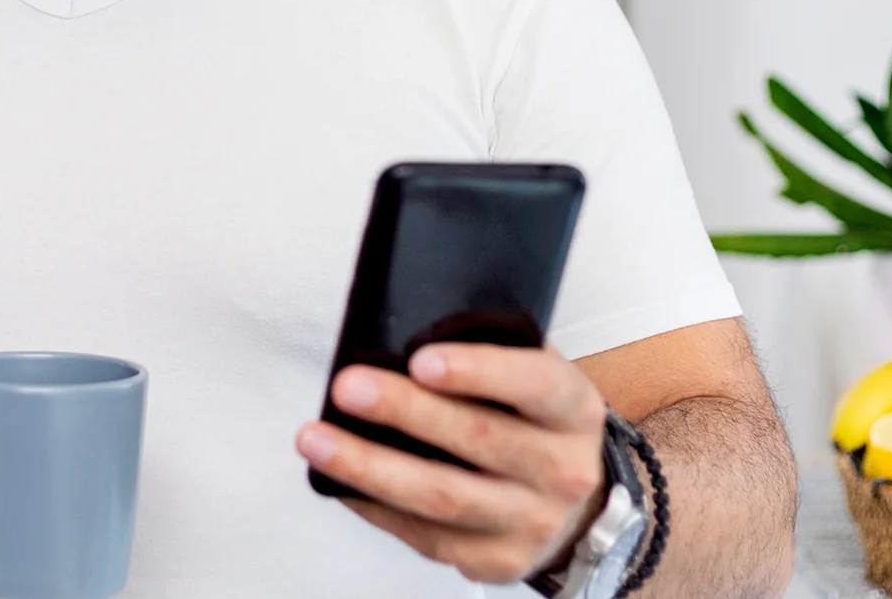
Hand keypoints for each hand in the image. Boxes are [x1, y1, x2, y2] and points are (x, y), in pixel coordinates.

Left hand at [295, 343, 609, 585]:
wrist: (577, 507)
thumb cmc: (535, 423)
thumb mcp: (537, 377)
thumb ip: (490, 351)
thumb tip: (403, 331)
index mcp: (572, 411)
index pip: (533, 385)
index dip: (478, 371)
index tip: (420, 360)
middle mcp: (562, 470)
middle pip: (477, 439)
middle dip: (405, 412)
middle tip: (348, 387)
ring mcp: (530, 522)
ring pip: (442, 496)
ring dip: (369, 466)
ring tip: (314, 439)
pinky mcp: (495, 560)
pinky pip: (425, 535)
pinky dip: (375, 505)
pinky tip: (339, 479)